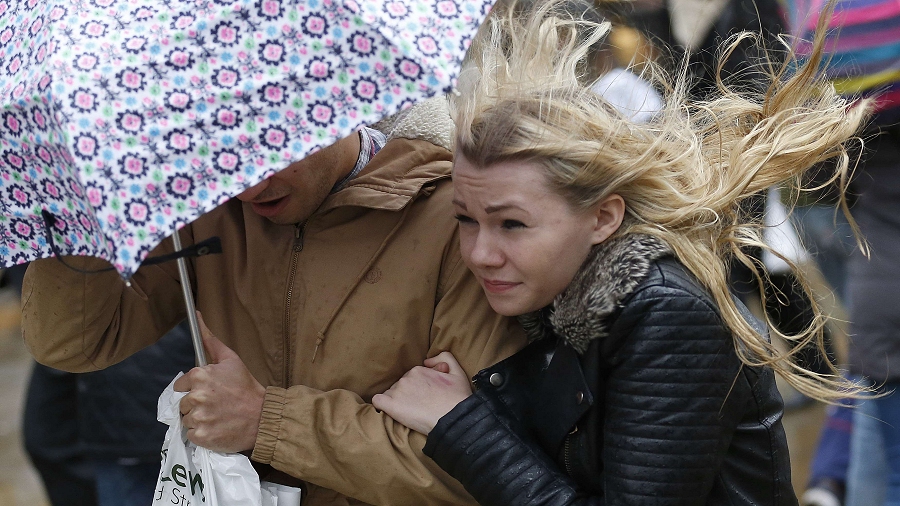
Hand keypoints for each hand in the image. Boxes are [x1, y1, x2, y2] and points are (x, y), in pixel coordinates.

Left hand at [173, 312, 265, 452]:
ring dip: (199, 420)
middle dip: (196, 405)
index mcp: (199, 376)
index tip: (208, 392)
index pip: (180, 386)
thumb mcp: (231, 360)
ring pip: (187, 420)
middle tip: (216, 406)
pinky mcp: (201, 436)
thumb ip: (210, 341)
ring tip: (218, 417)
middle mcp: (196, 396)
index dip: (193, 389)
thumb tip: (197, 316)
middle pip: (183, 404)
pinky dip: (202, 435)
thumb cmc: (247, 388)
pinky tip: (217, 428)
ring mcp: (198, 417)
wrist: (263, 417)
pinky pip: (192, 435)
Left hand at [372, 351, 472, 434]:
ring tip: (409, 412)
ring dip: (396, 401)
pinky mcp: (391, 405)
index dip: (418, 388)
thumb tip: (427, 361)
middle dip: (407, 394)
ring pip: (390, 394)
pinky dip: (381, 406)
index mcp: (418, 370)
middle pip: (400, 386)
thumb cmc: (458, 398)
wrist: (453, 418)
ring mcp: (398, 391)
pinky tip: (389, 411)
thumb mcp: (458, 372)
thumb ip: (444, 357)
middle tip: (418, 406)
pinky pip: (377, 401)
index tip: (425, 398)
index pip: (411, 378)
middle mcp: (406, 378)